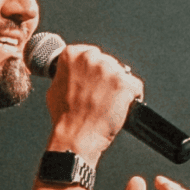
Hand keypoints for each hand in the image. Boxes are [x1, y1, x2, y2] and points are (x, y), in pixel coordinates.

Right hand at [46, 46, 143, 163]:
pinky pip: (135, 86)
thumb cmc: (65, 117)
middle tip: (100, 95)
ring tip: (109, 103)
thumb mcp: (54, 88)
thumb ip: (65, 73)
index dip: (92, 70)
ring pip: (122, 74)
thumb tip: (72, 72)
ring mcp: (109, 70)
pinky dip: (132, 97)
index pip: (90, 53)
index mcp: (71, 55)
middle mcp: (90, 58)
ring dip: (118, 87)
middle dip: (106, 78)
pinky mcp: (124, 84)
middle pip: (108, 62)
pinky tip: (122, 107)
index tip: (92, 79)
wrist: (76, 136)